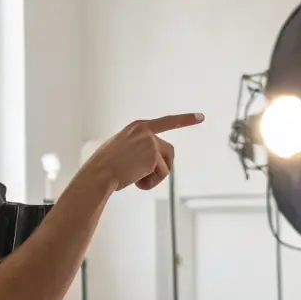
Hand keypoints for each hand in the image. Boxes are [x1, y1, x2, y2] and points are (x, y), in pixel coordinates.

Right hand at [82, 113, 204, 191]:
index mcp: (138, 127)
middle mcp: (146, 131)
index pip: (166, 122)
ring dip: (154, 177)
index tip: (201, 116)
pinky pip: (162, 174)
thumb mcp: (120, 148)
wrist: (98, 174)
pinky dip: (151, 183)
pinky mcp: (153, 156)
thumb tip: (147, 158)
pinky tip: (136, 182)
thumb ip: (136, 147)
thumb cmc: (105, 165)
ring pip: (166, 165)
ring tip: (135, 179)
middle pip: (169, 152)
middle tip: (144, 179)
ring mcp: (151, 142)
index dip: (185, 119)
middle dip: (162, 168)